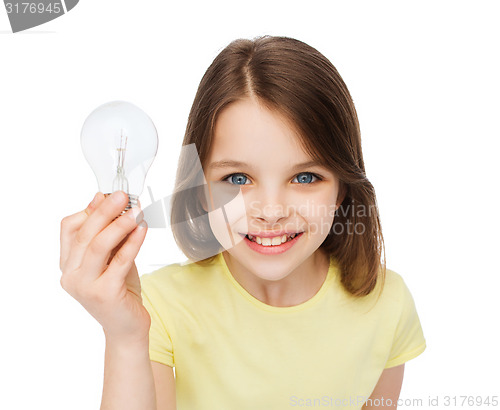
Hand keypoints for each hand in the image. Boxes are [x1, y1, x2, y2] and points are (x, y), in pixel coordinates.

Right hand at [59, 191, 150, 345]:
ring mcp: (85, 286)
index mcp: (67, 265)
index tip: (107, 196)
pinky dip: (133, 241)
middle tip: (123, 196)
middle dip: (105, 211)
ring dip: (119, 224)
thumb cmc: (119, 291)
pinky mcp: (105, 293)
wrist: (127, 328)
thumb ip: (107, 235)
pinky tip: (142, 228)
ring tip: (135, 210)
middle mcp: (70, 276)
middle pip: (85, 234)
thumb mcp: (111, 259)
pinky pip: (120, 260)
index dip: (89, 210)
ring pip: (99, 245)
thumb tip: (104, 201)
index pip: (68, 228)